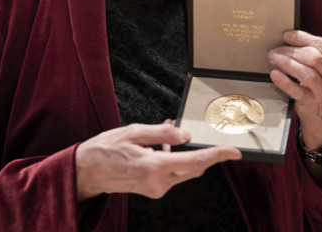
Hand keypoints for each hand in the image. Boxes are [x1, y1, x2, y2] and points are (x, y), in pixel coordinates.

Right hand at [75, 123, 240, 200]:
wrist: (87, 172)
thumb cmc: (105, 150)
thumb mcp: (134, 132)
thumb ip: (162, 134)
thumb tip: (185, 135)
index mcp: (154, 167)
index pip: (195, 161)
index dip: (218, 155)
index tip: (234, 152)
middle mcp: (158, 183)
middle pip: (194, 167)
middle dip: (202, 150)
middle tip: (199, 132)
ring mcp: (156, 189)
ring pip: (184, 170)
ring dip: (184, 152)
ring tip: (169, 131)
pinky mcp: (153, 190)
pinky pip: (172, 173)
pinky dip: (173, 158)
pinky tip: (162, 145)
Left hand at [268, 30, 321, 150]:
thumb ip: (316, 51)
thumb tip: (289, 38)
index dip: (304, 38)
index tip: (287, 36)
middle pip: (314, 58)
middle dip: (292, 51)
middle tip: (276, 49)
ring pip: (306, 74)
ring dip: (286, 63)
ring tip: (273, 58)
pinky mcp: (311, 102)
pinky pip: (296, 90)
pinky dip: (284, 81)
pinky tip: (274, 74)